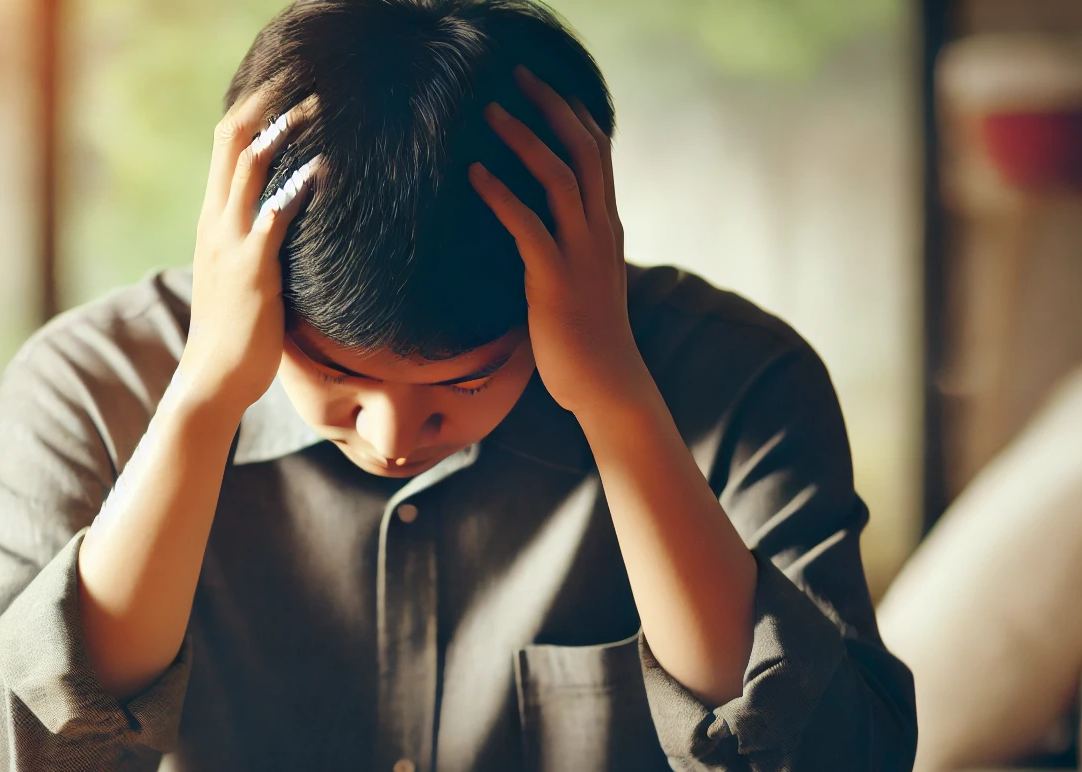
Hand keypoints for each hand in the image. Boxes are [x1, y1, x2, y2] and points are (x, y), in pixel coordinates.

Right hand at [176, 90, 319, 419]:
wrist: (212, 380)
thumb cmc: (234, 336)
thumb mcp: (240, 278)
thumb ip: (256, 248)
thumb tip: (287, 232)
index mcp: (213, 221)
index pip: (226, 147)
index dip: (252, 110)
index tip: (284, 89)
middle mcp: (216, 222)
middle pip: (232, 140)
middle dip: (266, 104)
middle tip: (302, 80)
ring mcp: (231, 243)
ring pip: (250, 165)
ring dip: (285, 130)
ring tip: (317, 108)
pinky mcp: (253, 268)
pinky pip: (275, 215)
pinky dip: (300, 186)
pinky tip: (325, 170)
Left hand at [468, 67, 646, 418]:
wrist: (608, 385)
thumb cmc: (587, 338)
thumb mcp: (582, 279)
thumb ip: (567, 246)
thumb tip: (536, 227)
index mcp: (607, 226)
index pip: (599, 153)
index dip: (573, 113)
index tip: (545, 86)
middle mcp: (600, 230)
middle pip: (584, 149)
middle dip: (550, 106)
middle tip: (516, 76)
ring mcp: (582, 253)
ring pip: (559, 177)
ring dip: (522, 140)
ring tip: (488, 114)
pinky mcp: (555, 280)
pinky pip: (527, 224)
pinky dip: (500, 194)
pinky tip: (473, 175)